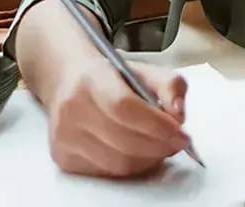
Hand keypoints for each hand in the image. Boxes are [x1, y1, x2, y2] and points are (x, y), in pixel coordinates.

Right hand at [47, 58, 191, 177]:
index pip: (125, 107)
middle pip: (124, 141)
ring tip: (160, 148)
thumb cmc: (109, 77)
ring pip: (118, 163)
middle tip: (176, 143)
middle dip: (159, 146)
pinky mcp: (64, 157)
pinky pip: (107, 174)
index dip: (156, 125)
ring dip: (148, 159)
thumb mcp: (142, 70)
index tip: (180, 132)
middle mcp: (72, 107)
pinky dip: (130, 168)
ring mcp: (64, 135)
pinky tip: (138, 154)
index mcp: (92, 79)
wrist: (68, 81)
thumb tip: (179, 113)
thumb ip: (169, 85)